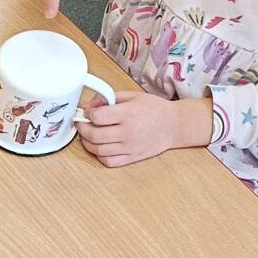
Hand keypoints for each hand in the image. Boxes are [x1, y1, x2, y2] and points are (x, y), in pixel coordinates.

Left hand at [77, 92, 212, 166]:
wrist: (175, 125)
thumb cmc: (155, 109)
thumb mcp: (133, 96)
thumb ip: (111, 97)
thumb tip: (92, 104)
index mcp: (128, 114)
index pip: (98, 117)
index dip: (88, 113)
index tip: (88, 112)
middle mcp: (128, 132)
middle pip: (94, 135)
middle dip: (83, 129)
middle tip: (82, 124)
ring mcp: (130, 147)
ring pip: (98, 150)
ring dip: (87, 143)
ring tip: (88, 135)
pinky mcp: (132, 157)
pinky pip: (109, 161)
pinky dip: (99, 156)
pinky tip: (99, 148)